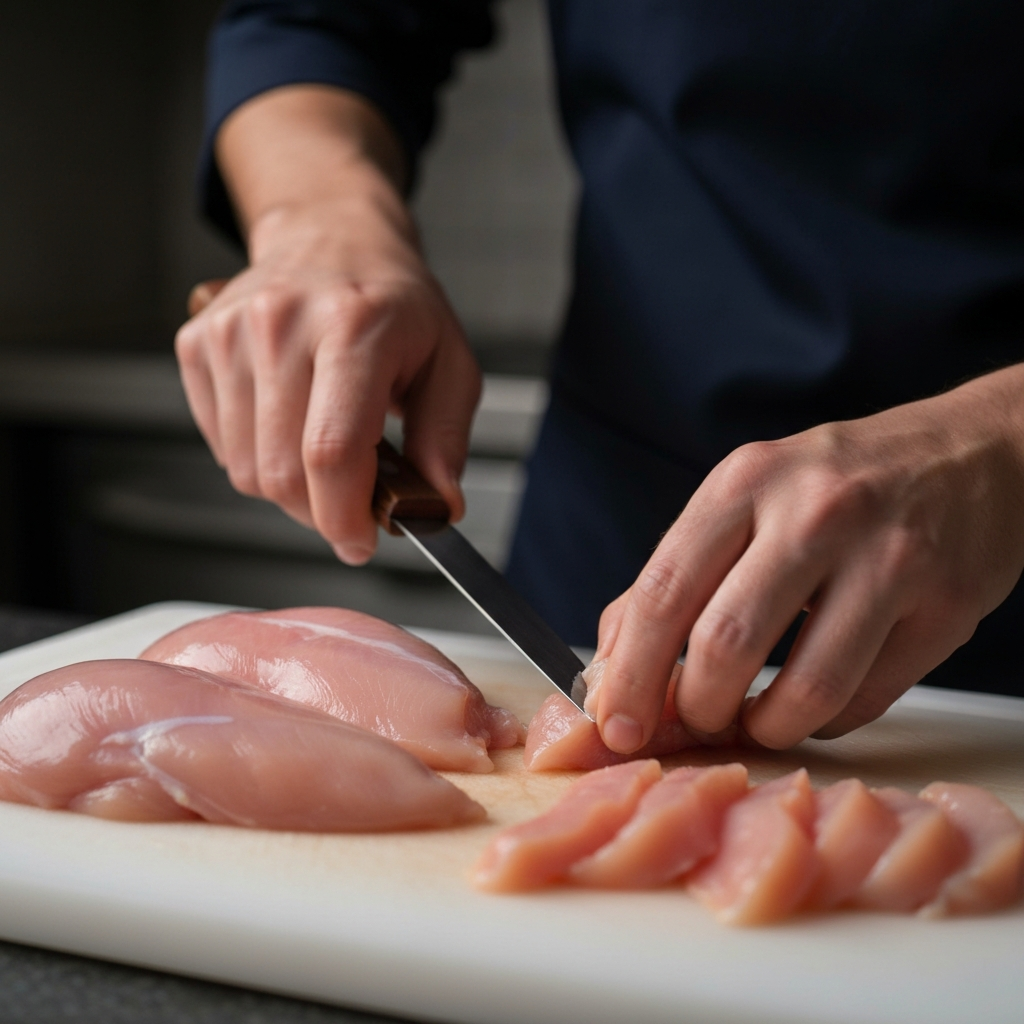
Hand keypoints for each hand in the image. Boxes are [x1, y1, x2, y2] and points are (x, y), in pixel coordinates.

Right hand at [175, 86, 480, 564]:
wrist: (332, 237)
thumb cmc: (395, 305)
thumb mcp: (449, 365)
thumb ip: (444, 441)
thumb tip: (436, 508)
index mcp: (352, 327)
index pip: (331, 451)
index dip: (344, 516)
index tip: (361, 541)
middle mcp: (280, 325)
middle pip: (282, 473)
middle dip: (322, 512)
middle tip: (354, 499)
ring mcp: (229, 333)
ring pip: (246, 470)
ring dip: (291, 488)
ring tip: (326, 449)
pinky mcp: (197, 345)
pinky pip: (222, 446)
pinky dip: (259, 457)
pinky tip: (290, 424)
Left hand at [592, 365, 1023, 750]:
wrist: (972, 453)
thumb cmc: (838, 484)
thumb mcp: (747, 498)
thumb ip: (674, 578)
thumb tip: (613, 670)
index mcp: (747, 481)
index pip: (665, 590)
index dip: (632, 672)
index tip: (618, 725)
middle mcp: (815, 512)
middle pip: (725, 644)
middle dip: (697, 708)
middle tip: (697, 720)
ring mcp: (889, 558)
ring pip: (807, 689)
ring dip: (766, 727)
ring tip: (755, 720)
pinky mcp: (946, 607)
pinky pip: (866, 700)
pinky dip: (823, 723)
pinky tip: (812, 704)